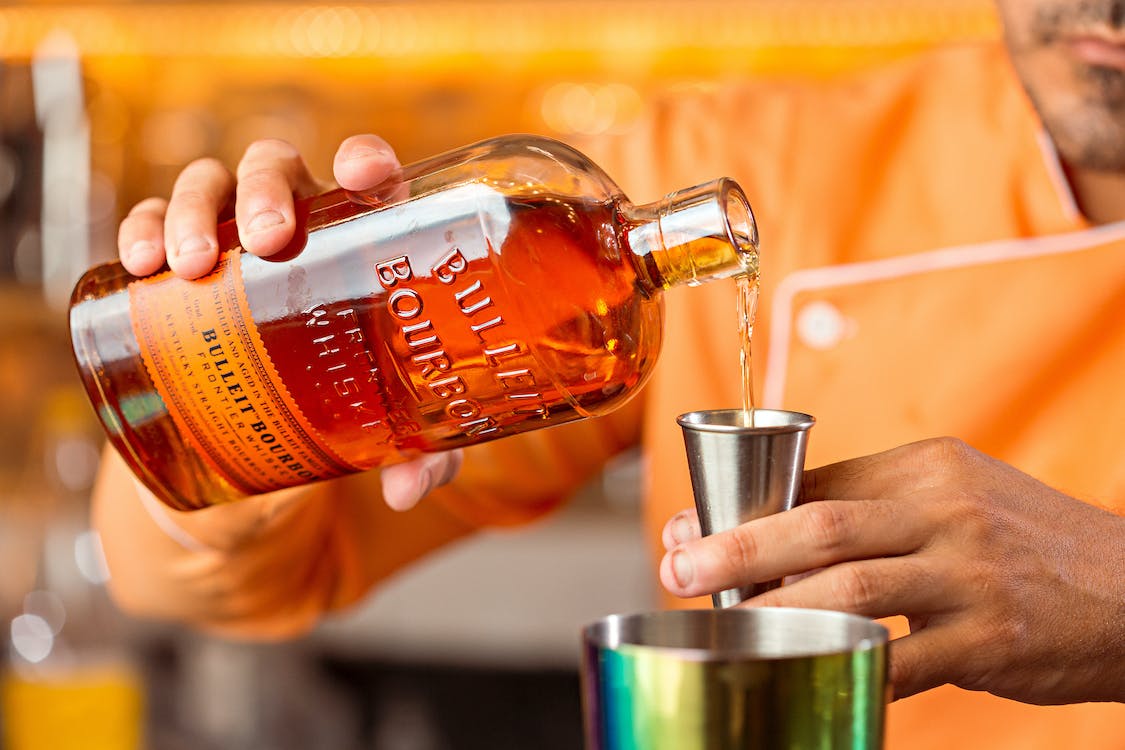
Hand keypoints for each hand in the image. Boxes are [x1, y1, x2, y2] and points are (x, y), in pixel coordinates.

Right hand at [116, 135, 461, 508]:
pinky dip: (141, 228)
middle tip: (269, 241)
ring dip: (195, 208)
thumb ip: (416, 452)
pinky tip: (140, 265)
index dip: (365, 160)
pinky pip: (150, 222)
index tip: (365, 173)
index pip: (365, 178)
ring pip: (209, 183)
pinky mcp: (177, 267)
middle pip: (277, 169)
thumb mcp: (387, 432)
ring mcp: (230, 239)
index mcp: (357, 240)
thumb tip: (406, 490)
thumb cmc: (341, 410)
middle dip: (269, 189)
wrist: (256, 443)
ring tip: (191, 265)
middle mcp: (295, 225)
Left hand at [659, 437, 1124, 704]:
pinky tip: (806, 672)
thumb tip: (775, 531)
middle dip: (735, 548)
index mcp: (926, 466)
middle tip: (676, 569)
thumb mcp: (958, 496)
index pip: (814, 482)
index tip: (687, 530)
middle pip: (819, 525)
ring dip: (772, 609)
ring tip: (724, 623)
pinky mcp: (992, 639)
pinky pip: (901, 661)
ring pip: (849, 590)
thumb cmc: (1027, 542)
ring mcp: (971, 575)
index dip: (741, 510)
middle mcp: (945, 510)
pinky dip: (846, 667)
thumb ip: (877, 507)